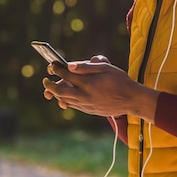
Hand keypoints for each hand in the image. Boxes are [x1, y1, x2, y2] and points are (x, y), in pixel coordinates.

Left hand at [42, 55, 158, 120]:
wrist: (131, 100)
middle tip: (45, 80)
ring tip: (50, 90)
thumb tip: (70, 65)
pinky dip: (66, 100)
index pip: (67, 75)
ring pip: (65, 100)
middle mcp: (85, 95)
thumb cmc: (120, 80)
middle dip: (50, 85)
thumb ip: (87, 66)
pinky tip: (65, 97)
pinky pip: (73, 106)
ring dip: (56, 94)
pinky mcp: (89, 111)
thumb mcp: (106, 68)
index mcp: (88, 83)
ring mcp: (86, 105)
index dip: (57, 69)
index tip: (52, 65)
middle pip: (60, 91)